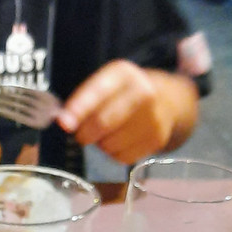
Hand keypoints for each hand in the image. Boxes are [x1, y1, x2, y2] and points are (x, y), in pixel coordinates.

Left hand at [56, 60, 198, 164]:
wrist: (168, 99)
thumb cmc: (125, 92)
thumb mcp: (106, 84)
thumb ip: (83, 99)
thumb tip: (63, 121)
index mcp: (124, 74)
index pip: (98, 92)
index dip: (79, 109)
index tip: (64, 123)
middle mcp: (143, 93)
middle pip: (103, 123)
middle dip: (85, 133)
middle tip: (81, 134)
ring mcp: (153, 118)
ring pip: (110, 144)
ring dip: (100, 144)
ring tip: (108, 133)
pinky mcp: (157, 140)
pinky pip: (122, 157)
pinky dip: (114, 153)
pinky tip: (120, 140)